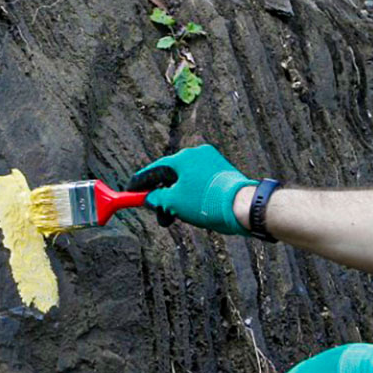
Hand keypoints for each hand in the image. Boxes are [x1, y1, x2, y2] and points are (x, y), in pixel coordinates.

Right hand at [126, 144, 255, 234]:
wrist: (242, 205)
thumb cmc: (206, 202)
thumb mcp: (173, 202)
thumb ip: (156, 198)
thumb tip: (150, 197)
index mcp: (182, 157)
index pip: (154, 170)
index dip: (140, 183)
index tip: (130, 191)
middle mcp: (196, 154)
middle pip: (170, 176)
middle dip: (162, 196)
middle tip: (158, 214)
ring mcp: (211, 162)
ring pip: (185, 181)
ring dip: (177, 199)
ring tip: (175, 218)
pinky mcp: (222, 171)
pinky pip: (199, 182)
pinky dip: (190, 195)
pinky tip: (190, 211)